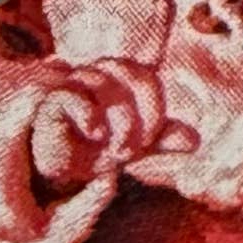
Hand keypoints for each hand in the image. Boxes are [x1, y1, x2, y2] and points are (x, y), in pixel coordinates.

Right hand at [29, 60, 197, 201]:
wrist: (50, 168)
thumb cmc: (91, 154)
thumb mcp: (129, 151)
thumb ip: (158, 143)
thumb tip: (192, 140)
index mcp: (117, 84)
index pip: (145, 78)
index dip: (153, 110)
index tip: (146, 143)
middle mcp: (97, 78)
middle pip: (131, 74)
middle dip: (141, 118)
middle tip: (132, 149)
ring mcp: (74, 85)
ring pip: (104, 83)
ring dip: (120, 123)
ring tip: (117, 154)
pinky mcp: (51, 101)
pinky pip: (73, 96)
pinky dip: (89, 115)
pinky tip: (95, 133)